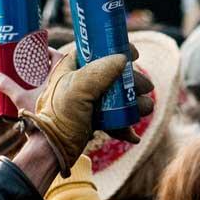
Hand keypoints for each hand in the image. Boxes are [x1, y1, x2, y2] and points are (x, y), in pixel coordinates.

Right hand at [0, 47, 65, 111]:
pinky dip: (48, 91)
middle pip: (56, 69)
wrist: (49, 140)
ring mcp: (66, 97)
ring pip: (57, 82)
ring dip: (46, 79)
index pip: (58, 56)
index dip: (49, 51)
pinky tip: (37, 94)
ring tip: (32, 79)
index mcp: (59, 78)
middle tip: (31, 65)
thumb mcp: (20, 98)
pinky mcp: (64, 108)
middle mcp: (66, 85)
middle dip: (44, 66)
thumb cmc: (38, 116)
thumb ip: (6, 85)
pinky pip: (57, 94)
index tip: (39, 50)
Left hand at [19, 45, 154, 176]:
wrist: (53, 149)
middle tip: (146, 87)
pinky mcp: (93, 121)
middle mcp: (80, 82)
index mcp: (71, 67)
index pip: (96, 50)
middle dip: (133, 81)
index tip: (135, 55)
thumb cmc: (60, 116)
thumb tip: (122, 59)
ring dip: (135, 103)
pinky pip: (114, 119)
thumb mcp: (78, 87)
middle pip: (114, 74)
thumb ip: (100, 71)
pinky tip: (133, 135)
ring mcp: (88, 102)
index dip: (117, 49)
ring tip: (144, 110)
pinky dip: (125, 125)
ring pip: (118, 97)